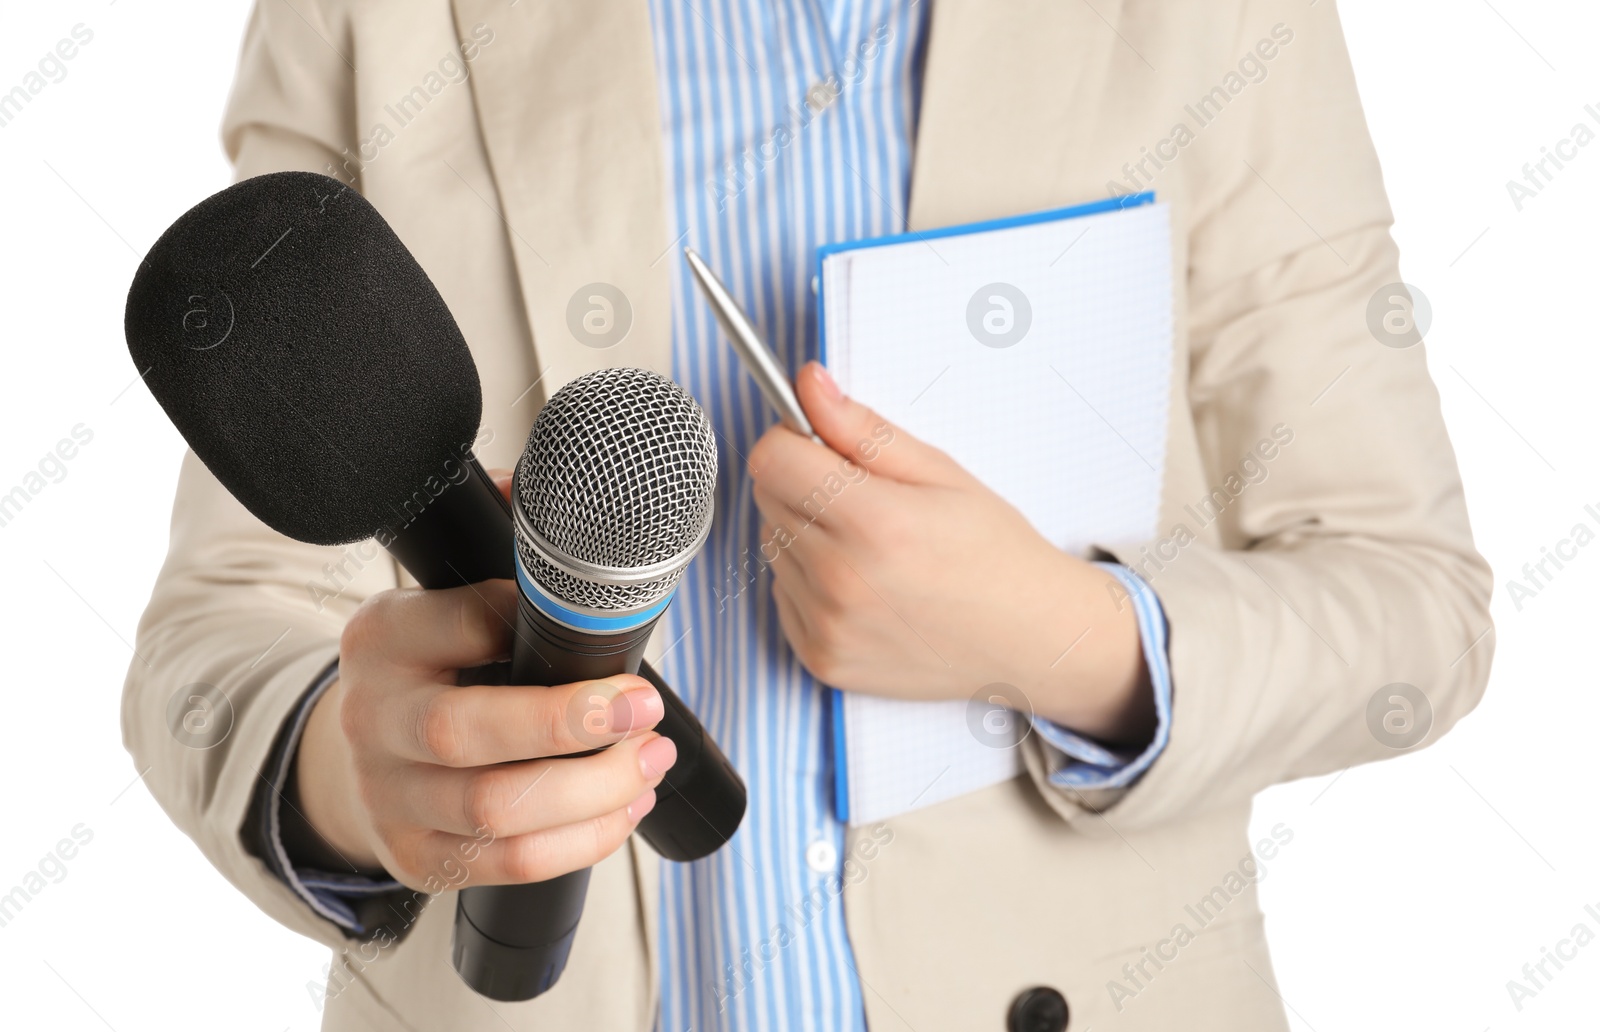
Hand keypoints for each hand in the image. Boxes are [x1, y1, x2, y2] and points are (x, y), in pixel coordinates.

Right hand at [289, 472, 677, 890]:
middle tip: (644, 708)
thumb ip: (502, 546)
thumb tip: (566, 483)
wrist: (363, 755)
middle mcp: (373, 717)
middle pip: (467, 732)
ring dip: (594, 790)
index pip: (460, 620)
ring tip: (649, 760)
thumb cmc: (434, 665)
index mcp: (382, 636)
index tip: (598, 621)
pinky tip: (625, 807)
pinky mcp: (419, 857)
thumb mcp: (445, 596)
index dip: (533, 620)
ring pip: (497, 809)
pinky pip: (511, 863)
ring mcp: (390, 795)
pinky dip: (584, 840)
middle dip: (571, 723)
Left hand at [748, 363, 1154, 742]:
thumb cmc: (993, 553)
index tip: (822, 447)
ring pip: (774, 547)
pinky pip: (783, 596)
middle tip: (864, 501)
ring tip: (872, 549)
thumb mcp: (940, 473)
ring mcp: (827, 626)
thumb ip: (863, 429)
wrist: (1028, 639)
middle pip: (768, 499)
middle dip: (803, 485)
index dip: (793, 441)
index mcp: (873, 523)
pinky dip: (810, 584)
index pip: (772, 460)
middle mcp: (841, 580)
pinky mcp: (821, 658)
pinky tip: (865, 586)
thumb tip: (808, 385)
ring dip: (807, 536)